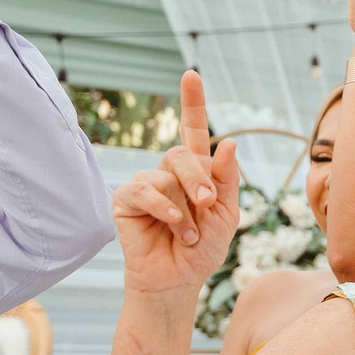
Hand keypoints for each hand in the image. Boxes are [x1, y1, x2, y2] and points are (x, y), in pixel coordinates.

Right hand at [113, 71, 242, 293]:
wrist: (178, 280)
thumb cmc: (202, 249)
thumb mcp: (225, 214)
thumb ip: (226, 180)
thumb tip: (228, 142)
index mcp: (196, 171)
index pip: (193, 130)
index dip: (192, 102)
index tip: (191, 74)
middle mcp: (169, 172)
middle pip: (182, 154)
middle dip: (199, 179)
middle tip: (206, 204)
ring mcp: (146, 183)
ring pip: (166, 174)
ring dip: (184, 207)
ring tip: (188, 233)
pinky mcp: (126, 200)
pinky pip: (143, 189)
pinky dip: (163, 208)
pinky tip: (172, 225)